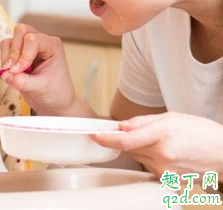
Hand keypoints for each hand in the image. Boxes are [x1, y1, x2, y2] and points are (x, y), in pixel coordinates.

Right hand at [0, 23, 92, 116]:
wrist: (54, 102)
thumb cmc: (55, 92)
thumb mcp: (41, 88)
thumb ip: (23, 81)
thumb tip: (5, 74)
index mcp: (52, 46)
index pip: (33, 40)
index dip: (23, 55)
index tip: (18, 71)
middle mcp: (41, 42)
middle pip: (21, 31)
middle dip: (14, 51)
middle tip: (12, 69)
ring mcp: (28, 47)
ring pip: (11, 39)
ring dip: (7, 56)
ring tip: (11, 72)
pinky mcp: (18, 54)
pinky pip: (5, 48)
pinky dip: (4, 59)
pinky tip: (11, 72)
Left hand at [93, 112, 222, 176]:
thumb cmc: (202, 133)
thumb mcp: (171, 117)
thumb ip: (142, 122)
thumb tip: (121, 126)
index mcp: (162, 134)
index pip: (125, 140)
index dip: (106, 138)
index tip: (95, 135)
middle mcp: (162, 154)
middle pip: (129, 147)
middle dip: (128, 139)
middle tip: (142, 132)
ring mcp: (164, 169)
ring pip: (138, 156)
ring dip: (142, 149)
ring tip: (163, 142)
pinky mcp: (167, 178)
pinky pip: (148, 165)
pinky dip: (151, 158)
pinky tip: (168, 153)